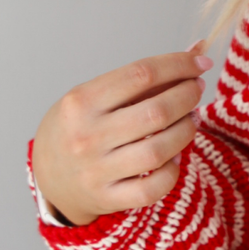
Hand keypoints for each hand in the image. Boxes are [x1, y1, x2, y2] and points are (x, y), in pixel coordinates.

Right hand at [32, 44, 212, 226]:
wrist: (48, 175)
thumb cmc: (79, 127)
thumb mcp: (95, 95)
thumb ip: (142, 78)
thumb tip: (197, 52)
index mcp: (81, 102)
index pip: (141, 74)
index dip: (179, 65)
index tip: (199, 64)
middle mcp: (87, 136)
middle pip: (156, 112)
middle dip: (188, 96)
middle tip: (197, 90)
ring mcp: (96, 170)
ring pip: (158, 151)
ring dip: (186, 131)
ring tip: (191, 120)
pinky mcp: (107, 197)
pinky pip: (153, 187)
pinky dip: (172, 171)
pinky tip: (174, 156)